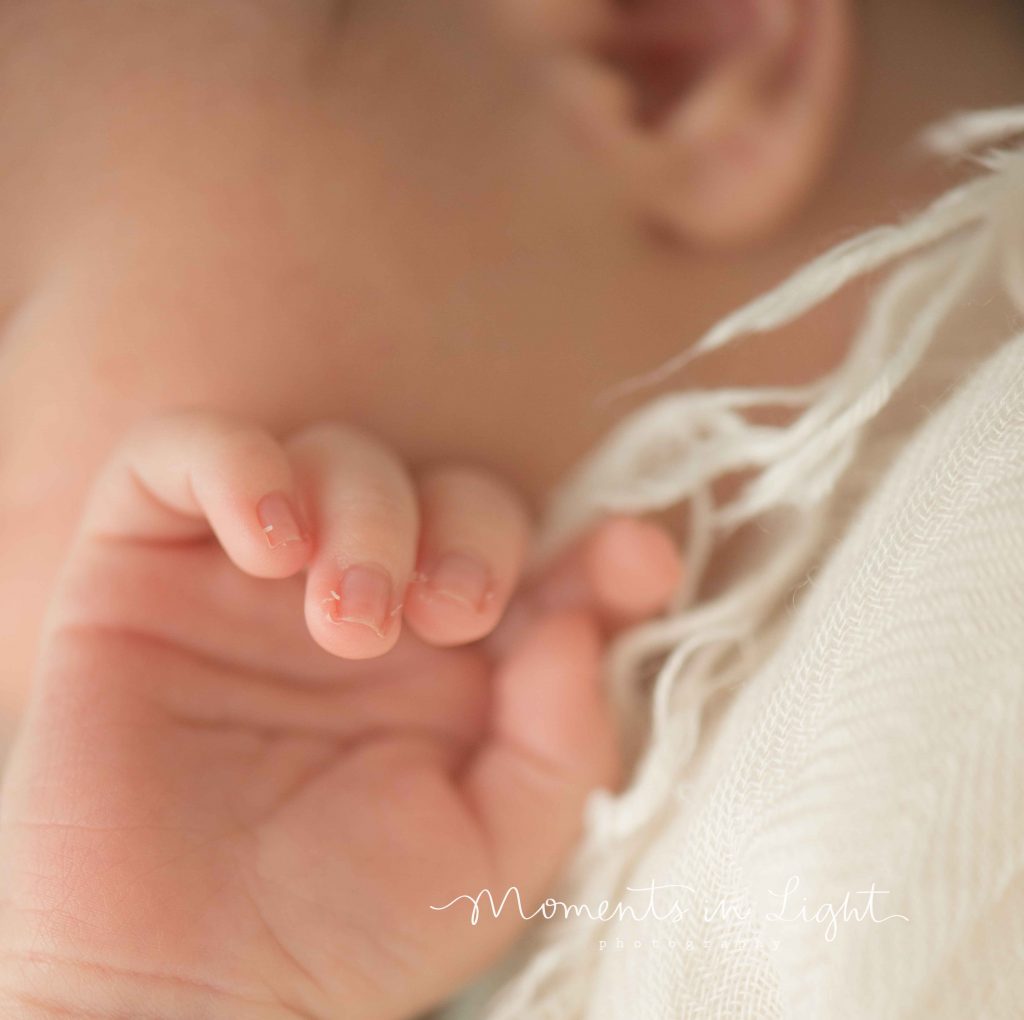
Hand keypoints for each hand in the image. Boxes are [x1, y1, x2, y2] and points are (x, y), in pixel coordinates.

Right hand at [0, 412, 680, 1018]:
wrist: (175, 992)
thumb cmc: (339, 934)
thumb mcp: (493, 854)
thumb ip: (561, 740)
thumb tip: (579, 625)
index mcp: (457, 666)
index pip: (545, 565)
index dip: (600, 549)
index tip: (634, 561)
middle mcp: (369, 604)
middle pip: (448, 489)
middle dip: (471, 533)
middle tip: (450, 615)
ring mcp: (258, 578)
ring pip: (336, 455)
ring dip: (366, 512)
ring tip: (346, 620)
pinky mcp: (144, 564)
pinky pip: (187, 455)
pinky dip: (238, 469)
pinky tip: (271, 544)